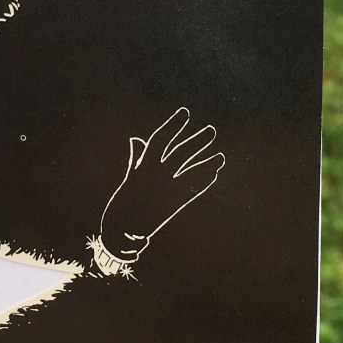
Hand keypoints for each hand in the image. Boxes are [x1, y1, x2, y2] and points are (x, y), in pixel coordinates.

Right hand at [99, 107, 224, 263]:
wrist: (122, 230)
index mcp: (143, 166)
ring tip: (220, 156)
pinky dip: (204, 181)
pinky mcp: (174, 204)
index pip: (160, 139)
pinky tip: (214, 173)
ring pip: (191, 171)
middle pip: (181, 154)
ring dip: (207, 163)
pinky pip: (193, 190)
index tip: (184, 112)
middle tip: (211, 130)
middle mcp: (156, 175)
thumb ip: (136, 158)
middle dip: (197, 142)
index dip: (173, 125)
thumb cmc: (124, 202)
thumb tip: (136, 139)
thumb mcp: (130, 178)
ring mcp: (166, 190)